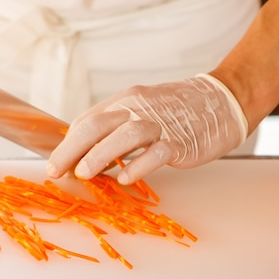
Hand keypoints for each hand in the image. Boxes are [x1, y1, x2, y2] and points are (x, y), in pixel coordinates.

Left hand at [46, 74, 247, 184]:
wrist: (223, 100)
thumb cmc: (178, 111)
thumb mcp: (141, 111)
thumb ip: (116, 131)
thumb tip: (88, 156)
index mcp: (126, 101)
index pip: (88, 120)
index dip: (68, 143)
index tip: (55, 163)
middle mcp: (139, 108)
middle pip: (98, 125)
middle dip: (72, 149)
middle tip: (56, 170)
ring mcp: (161, 124)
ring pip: (124, 135)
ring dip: (100, 155)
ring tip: (84, 174)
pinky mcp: (181, 140)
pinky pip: (157, 152)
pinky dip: (139, 165)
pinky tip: (125, 178)